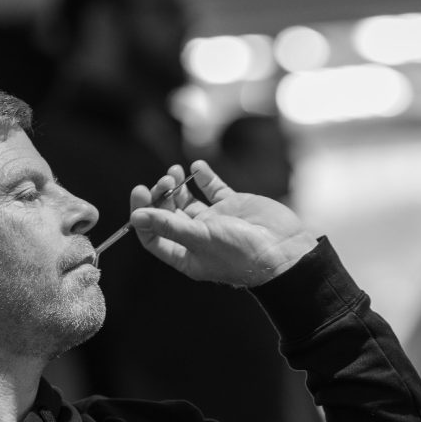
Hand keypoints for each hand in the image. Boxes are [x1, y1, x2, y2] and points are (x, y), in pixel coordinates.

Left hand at [127, 161, 318, 286]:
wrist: (284, 249)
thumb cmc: (242, 253)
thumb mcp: (200, 239)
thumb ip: (168, 226)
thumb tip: (136, 218)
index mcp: (186, 254)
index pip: (153, 235)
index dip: (143, 214)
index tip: (140, 192)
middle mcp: (197, 238)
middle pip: (167, 213)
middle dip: (161, 194)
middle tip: (165, 180)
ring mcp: (215, 221)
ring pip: (187, 199)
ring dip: (178, 184)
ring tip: (176, 171)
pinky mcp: (233, 206)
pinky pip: (212, 189)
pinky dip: (203, 176)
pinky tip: (197, 167)